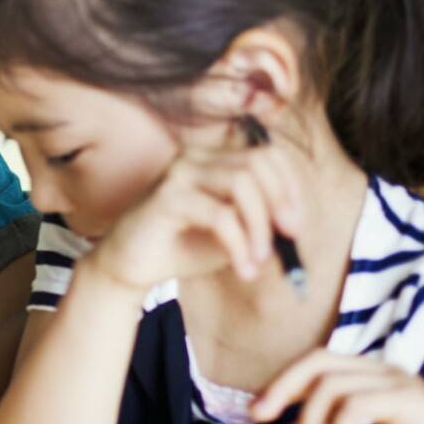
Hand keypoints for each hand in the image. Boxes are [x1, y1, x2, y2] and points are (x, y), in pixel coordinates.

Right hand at [87, 145, 302, 292]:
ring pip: (242, 184)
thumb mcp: (231, 233)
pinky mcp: (166, 198)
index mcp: (211, 160)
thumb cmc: (179, 248)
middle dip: (281, 201)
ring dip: (260, 227)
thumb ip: (259, 220)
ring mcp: (179, 174)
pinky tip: (243, 268)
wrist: (127, 268)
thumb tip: (293, 223)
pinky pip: (220, 216)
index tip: (295, 225)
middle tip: (289, 238)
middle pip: (257, 163)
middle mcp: (195, 158)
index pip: (266, 155)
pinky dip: (240, 245)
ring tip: (260, 260)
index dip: (290, 186)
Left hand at [253, 351, 423, 423]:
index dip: (281, 384)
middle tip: (262, 418)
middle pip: (317, 361)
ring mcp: (397, 383)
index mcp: (370, 380)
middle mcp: (382, 373)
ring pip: (330, 385)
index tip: (258, 413)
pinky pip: (356, 404)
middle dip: (281, 388)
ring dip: (310, 423)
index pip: (315, 365)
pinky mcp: (410, 401)